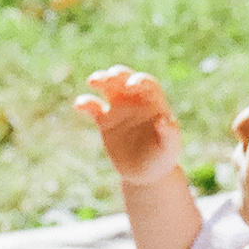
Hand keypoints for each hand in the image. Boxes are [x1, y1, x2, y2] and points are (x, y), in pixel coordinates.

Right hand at [74, 66, 181, 186]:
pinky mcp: (105, 121)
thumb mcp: (169, 149)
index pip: (147, 83)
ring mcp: (119, 109)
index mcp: (153, 103)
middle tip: (110, 77)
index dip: (139, 80)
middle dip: (117, 74)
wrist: (145, 175)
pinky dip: (84, 103)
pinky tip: (79, 105)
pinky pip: (92, 107)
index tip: (131, 86)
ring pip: (107, 86)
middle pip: (125, 78)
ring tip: (92, 81)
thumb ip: (170, 134)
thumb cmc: (162, 160)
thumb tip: (164, 119)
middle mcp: (135, 101)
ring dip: (100, 79)